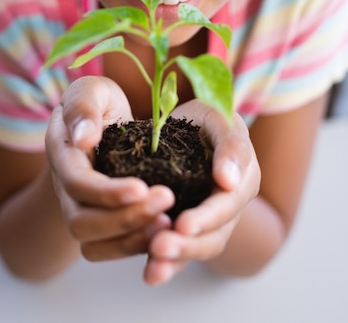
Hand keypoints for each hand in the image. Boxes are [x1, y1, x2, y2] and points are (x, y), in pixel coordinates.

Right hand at [45, 76, 174, 261]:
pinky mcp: (103, 222)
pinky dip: (137, 245)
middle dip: (124, 218)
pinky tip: (165, 229)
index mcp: (62, 155)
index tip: (142, 187)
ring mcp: (83, 209)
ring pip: (95, 244)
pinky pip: (111, 248)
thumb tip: (83, 138)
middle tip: (166, 201)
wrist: (102, 121)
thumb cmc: (97, 101)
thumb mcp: (91, 90)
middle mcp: (67, 189)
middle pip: (82, 223)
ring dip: (132, 238)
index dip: (106, 192)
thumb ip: (83, 106)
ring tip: (168, 221)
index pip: (76, 184)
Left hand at [143, 102, 260, 284]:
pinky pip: (178, 252)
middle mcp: (226, 208)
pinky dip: (165, 265)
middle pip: (213, 236)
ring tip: (153, 269)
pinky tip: (149, 274)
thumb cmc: (207, 119)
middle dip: (187, 246)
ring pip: (195, 249)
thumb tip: (229, 182)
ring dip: (175, 261)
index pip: (227, 205)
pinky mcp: (182, 228)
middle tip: (161, 247)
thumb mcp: (220, 118)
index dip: (207, 217)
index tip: (184, 225)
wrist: (187, 125)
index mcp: (241, 181)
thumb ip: (230, 145)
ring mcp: (205, 221)